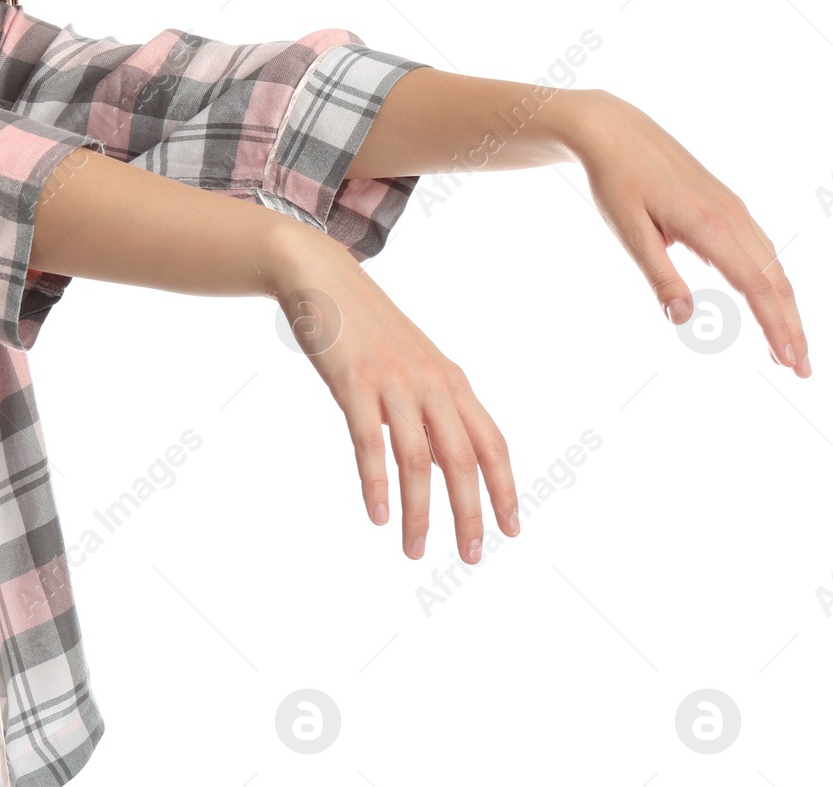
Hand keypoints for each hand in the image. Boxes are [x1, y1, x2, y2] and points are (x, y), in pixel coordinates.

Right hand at [269, 226, 517, 561]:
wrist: (321, 276)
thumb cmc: (364, 325)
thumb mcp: (409, 361)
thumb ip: (428, 403)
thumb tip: (440, 456)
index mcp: (449, 380)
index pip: (491, 443)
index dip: (504, 489)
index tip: (511, 530)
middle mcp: (430, 382)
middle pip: (463, 458)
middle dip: (470, 513)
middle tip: (472, 556)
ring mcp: (393, 381)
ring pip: (418, 459)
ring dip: (420, 511)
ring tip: (416, 550)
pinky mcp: (354, 382)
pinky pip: (371, 441)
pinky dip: (377, 483)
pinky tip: (377, 514)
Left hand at [570, 91, 811, 376]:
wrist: (615, 131)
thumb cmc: (616, 182)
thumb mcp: (629, 232)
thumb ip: (659, 275)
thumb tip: (683, 319)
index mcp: (709, 226)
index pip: (756, 286)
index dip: (777, 326)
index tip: (790, 361)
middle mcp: (731, 217)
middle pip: (775, 280)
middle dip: (791, 326)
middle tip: (802, 370)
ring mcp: (733, 208)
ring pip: (772, 264)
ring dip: (784, 307)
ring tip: (788, 346)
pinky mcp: (726, 204)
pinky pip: (760, 248)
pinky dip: (771, 280)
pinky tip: (769, 300)